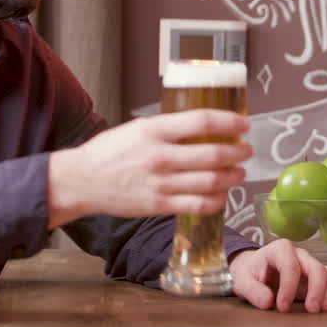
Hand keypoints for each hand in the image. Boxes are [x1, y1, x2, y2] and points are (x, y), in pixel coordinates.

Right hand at [47, 109, 251, 227]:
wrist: (80, 181)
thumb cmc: (109, 152)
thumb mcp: (138, 128)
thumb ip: (169, 128)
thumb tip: (204, 126)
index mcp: (154, 130)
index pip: (202, 121)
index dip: (229, 122)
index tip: (243, 124)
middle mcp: (159, 156)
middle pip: (214, 154)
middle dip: (238, 152)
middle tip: (246, 150)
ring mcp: (160, 183)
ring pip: (211, 181)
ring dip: (233, 176)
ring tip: (240, 171)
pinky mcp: (159, 205)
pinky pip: (198, 205)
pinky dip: (217, 200)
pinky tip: (223, 194)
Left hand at [230, 239, 326, 312]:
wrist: (255, 270)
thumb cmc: (250, 274)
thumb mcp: (242, 281)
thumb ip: (253, 291)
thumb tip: (268, 302)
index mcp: (279, 250)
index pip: (290, 266)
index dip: (289, 287)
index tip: (283, 307)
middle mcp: (299, 254)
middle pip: (316, 267)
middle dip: (317, 289)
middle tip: (311, 310)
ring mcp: (311, 264)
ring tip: (324, 310)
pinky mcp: (318, 276)